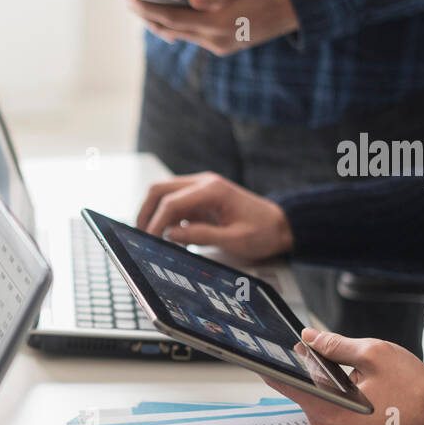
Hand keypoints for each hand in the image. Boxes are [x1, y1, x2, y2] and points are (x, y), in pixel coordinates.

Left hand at [124, 0, 299, 55]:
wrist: (299, 7)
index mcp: (218, 25)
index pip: (172, 18)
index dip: (148, 9)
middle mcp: (216, 42)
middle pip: (172, 30)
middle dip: (149, 15)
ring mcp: (220, 46)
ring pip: (181, 35)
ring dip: (161, 22)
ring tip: (143, 5)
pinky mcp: (224, 45)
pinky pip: (193, 36)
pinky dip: (178, 25)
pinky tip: (169, 13)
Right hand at [136, 171, 292, 260]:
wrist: (281, 225)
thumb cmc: (263, 232)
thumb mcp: (234, 239)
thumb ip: (201, 236)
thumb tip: (170, 235)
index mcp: (212, 190)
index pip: (171, 202)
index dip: (155, 223)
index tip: (148, 241)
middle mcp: (203, 183)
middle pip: (159, 190)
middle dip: (146, 213)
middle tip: (142, 237)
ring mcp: (201, 189)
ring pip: (163, 195)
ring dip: (154, 215)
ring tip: (155, 239)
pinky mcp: (200, 199)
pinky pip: (174, 205)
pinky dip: (167, 219)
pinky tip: (172, 237)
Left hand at [262, 328, 423, 424]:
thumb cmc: (410, 387)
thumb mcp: (373, 353)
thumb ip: (336, 344)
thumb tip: (307, 336)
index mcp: (327, 406)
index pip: (284, 382)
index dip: (272, 361)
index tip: (261, 344)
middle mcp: (323, 418)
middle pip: (296, 382)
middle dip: (298, 360)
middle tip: (296, 337)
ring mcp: (330, 420)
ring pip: (310, 386)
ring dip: (313, 367)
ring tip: (315, 347)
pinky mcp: (338, 417)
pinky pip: (322, 392)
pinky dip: (323, 377)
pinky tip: (330, 362)